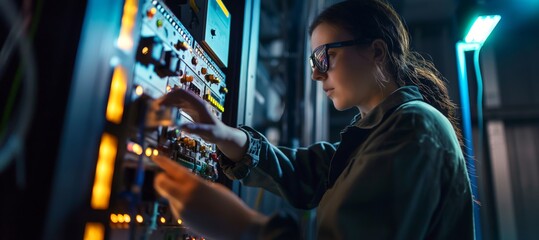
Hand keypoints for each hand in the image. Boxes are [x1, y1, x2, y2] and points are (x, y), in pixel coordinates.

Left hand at [153, 155, 267, 238]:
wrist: (237, 227)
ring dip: (177, 194)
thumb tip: (181, 184)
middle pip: (161, 183)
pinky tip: (200, 210)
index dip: (162, 161)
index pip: (173, 169)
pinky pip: (178, 209)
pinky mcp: (184, 222)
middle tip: (164, 176)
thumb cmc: (229, 204)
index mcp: (195, 184)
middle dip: (160, 178)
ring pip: (170, 197)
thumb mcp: (212, 187)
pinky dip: (184, 205)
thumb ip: (195, 184)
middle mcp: (185, 197)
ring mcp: (182, 211)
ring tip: (198, 200)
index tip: (155, 156)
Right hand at [156, 88, 247, 160]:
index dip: (171, 95)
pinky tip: (165, 112)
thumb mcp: (207, 132)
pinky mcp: (192, 111)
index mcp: (200, 105)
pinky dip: (171, 107)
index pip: (183, 93)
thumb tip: (183, 127)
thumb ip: (196, 129)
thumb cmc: (217, 133)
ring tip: (157, 108)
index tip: (161, 101)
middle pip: (178, 95)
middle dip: (166, 98)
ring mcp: (194, 106)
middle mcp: (196, 103)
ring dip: (168, 102)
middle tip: (155, 105)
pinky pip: (179, 105)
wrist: (222, 134)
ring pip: (178, 99)